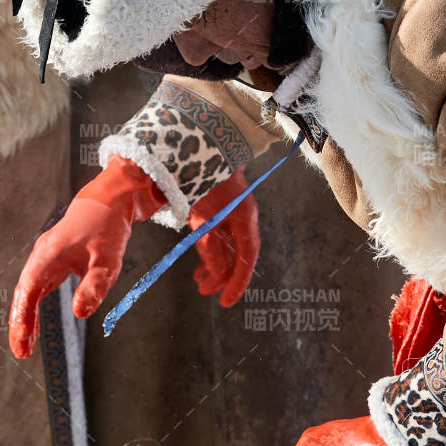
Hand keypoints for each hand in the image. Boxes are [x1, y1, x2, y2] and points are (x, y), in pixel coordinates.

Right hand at [9, 157, 167, 358]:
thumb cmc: (108, 227)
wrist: (109, 200)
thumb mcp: (107, 259)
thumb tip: (78, 313)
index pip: (29, 291)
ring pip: (28, 293)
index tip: (23, 341)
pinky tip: (34, 327)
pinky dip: (34, 309)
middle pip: (23, 294)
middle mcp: (41, 256)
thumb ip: (94, 285)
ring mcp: (45, 258)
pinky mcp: (52, 261)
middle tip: (21, 353)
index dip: (24, 317)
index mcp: (49, 255)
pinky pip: (38, 289)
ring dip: (25, 319)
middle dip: (20, 324)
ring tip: (25, 347)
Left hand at [189, 171, 259, 307]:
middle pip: (237, 253)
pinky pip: (218, 232)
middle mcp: (242, 215)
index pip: (247, 257)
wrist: (199, 144)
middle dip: (222, 274)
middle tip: (205, 291)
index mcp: (245, 218)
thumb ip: (210, 249)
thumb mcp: (203, 219)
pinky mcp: (218, 203)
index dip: (238, 281)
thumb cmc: (202, 180)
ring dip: (213, 262)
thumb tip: (218, 275)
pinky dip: (208, 246)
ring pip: (226, 243)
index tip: (226, 301)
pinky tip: (198, 253)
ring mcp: (231, 209)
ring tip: (197, 278)